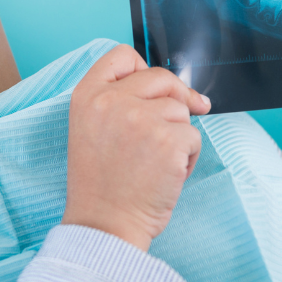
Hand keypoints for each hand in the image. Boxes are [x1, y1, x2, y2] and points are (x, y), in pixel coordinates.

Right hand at [62, 45, 211, 250]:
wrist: (104, 225)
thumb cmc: (101, 186)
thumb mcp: (91, 131)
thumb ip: (116, 103)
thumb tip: (170, 88)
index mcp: (86, 96)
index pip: (121, 56)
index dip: (142, 68)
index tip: (155, 87)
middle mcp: (111, 101)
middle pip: (161, 78)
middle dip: (176, 98)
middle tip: (179, 122)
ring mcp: (140, 118)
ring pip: (181, 110)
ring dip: (179, 135)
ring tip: (157, 163)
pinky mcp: (168, 140)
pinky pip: (194, 136)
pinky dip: (189, 157)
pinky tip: (168, 175)